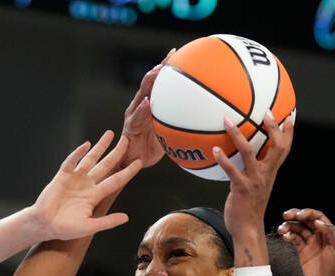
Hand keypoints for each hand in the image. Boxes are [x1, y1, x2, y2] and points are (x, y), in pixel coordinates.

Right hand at [30, 131, 141, 241]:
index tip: (139, 162)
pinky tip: (86, 145)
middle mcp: (87, 184)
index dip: (128, 171)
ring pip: (91, 159)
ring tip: (110, 134)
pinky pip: (72, 161)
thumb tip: (126, 218)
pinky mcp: (62, 176)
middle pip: (106, 165)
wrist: (45, 225)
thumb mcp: (90, 227)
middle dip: (116, 152)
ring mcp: (75, 178)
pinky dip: (78, 153)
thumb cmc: (65, 228)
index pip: (115, 180)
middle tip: (126, 140)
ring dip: (100, 146)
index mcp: (95, 195)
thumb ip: (107, 222)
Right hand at [118, 54, 171, 170]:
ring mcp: (134, 115)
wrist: (132, 163)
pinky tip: (147, 103)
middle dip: (159, 68)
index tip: (178, 53)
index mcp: (150, 104)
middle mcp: (141, 105)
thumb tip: (204, 122)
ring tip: (157, 72)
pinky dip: (142, 110)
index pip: (158, 82)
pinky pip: (136, 117)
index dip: (167, 67)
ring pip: (141, 95)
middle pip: (150, 82)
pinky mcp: (129, 128)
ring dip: (149, 83)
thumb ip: (181, 125)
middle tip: (171, 56)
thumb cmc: (152, 148)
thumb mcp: (170, 134)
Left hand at [215, 110, 294, 245]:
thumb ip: (254, 172)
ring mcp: (254, 180)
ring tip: (228, 121)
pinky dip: (222, 159)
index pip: (285, 149)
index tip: (289, 116)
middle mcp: (266, 174)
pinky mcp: (241, 188)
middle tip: (266, 111)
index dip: (288, 132)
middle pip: (277, 147)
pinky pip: (231, 170)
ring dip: (237, 135)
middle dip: (273, 127)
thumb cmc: (249, 208)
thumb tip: (242, 158)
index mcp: (271, 173)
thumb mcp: (256, 186)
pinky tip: (214, 150)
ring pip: (249, 152)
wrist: (248, 229)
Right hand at [278, 209, 334, 275]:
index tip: (299, 214)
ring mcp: (311, 244)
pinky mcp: (303, 252)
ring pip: (299, 229)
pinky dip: (289, 236)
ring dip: (289, 226)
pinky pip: (295, 239)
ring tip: (282, 229)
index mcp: (330, 233)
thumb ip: (330, 233)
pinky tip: (286, 236)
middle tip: (286, 215)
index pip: (318, 217)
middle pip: (307, 220)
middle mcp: (320, 236)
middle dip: (296, 215)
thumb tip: (319, 221)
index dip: (308, 213)